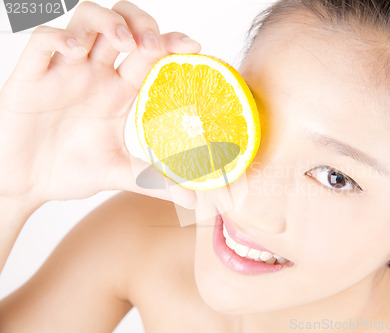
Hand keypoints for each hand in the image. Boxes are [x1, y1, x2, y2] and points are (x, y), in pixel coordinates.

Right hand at [0, 1, 199, 206]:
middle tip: (152, 43)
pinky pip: (42, 42)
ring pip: (85, 21)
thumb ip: (154, 182)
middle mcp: (95, 74)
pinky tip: (74, 49)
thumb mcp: (118, 173)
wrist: (26, 186)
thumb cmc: (69, 171)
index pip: (148, 54)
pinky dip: (59, 38)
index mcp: (119, 92)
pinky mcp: (31, 77)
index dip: (169, 42)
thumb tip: (193, 199)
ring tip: (123, 43)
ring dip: (107, 22)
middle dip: (141, 24)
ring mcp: (64, 72)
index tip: (191, 46)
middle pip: (121, 25)